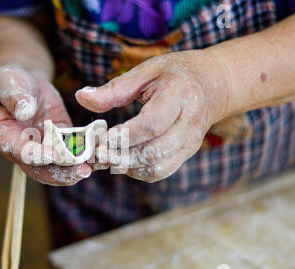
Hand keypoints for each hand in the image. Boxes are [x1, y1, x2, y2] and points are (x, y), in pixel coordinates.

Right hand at [0, 65, 90, 184]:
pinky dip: (86, 154)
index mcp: (4, 136)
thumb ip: (14, 97)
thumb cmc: (8, 81)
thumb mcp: (6, 83)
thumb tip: (25, 110)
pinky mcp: (60, 141)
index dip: (36, 155)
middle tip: (82, 172)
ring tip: (96, 166)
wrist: (22, 83)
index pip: (19, 151)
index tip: (53, 155)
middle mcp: (23, 149)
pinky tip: (103, 152)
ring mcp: (42, 147)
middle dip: (61, 173)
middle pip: (40, 169)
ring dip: (76, 169)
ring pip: (58, 166)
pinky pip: (72, 151)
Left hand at [75, 50, 229, 181]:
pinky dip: (138, 171)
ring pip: (157, 166)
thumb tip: (81, 97)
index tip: (101, 139)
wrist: (213, 84)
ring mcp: (190, 142)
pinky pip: (161, 171)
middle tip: (96, 154)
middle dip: (122, 156)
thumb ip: (115, 88)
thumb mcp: (146, 71)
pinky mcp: (187, 153)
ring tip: (104, 159)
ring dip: (127, 167)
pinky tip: (121, 161)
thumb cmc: (175, 74)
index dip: (125, 136)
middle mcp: (189, 123)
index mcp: (179, 96)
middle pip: (155, 150)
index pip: (152, 124)